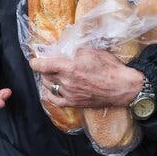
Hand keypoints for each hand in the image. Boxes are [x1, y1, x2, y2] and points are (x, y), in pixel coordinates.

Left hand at [29, 48, 143, 108]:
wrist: (122, 87)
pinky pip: (56, 101)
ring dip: (47, 81)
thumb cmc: (110, 68)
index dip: (35, 62)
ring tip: (50, 76)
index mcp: (69, 68)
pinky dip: (50, 95)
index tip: (34, 60)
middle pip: (46, 76)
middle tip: (46, 65)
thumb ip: (75, 51)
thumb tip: (65, 52)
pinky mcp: (75, 103)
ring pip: (50, 88)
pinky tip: (51, 91)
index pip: (44, 65)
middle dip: (43, 70)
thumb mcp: (92, 52)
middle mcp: (67, 82)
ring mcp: (70, 94)